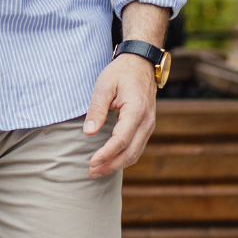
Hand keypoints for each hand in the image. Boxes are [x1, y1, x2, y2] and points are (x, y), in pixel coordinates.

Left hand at [84, 54, 156, 177]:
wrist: (140, 64)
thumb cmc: (120, 73)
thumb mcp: (104, 86)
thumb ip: (96, 109)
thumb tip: (88, 132)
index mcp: (136, 111)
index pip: (121, 140)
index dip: (106, 154)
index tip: (91, 162)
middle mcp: (147, 122)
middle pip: (130, 153)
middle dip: (110, 165)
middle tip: (91, 172)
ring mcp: (149, 126)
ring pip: (135, 153)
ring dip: (117, 164)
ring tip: (97, 170)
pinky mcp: (147, 127)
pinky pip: (137, 147)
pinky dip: (124, 157)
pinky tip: (110, 160)